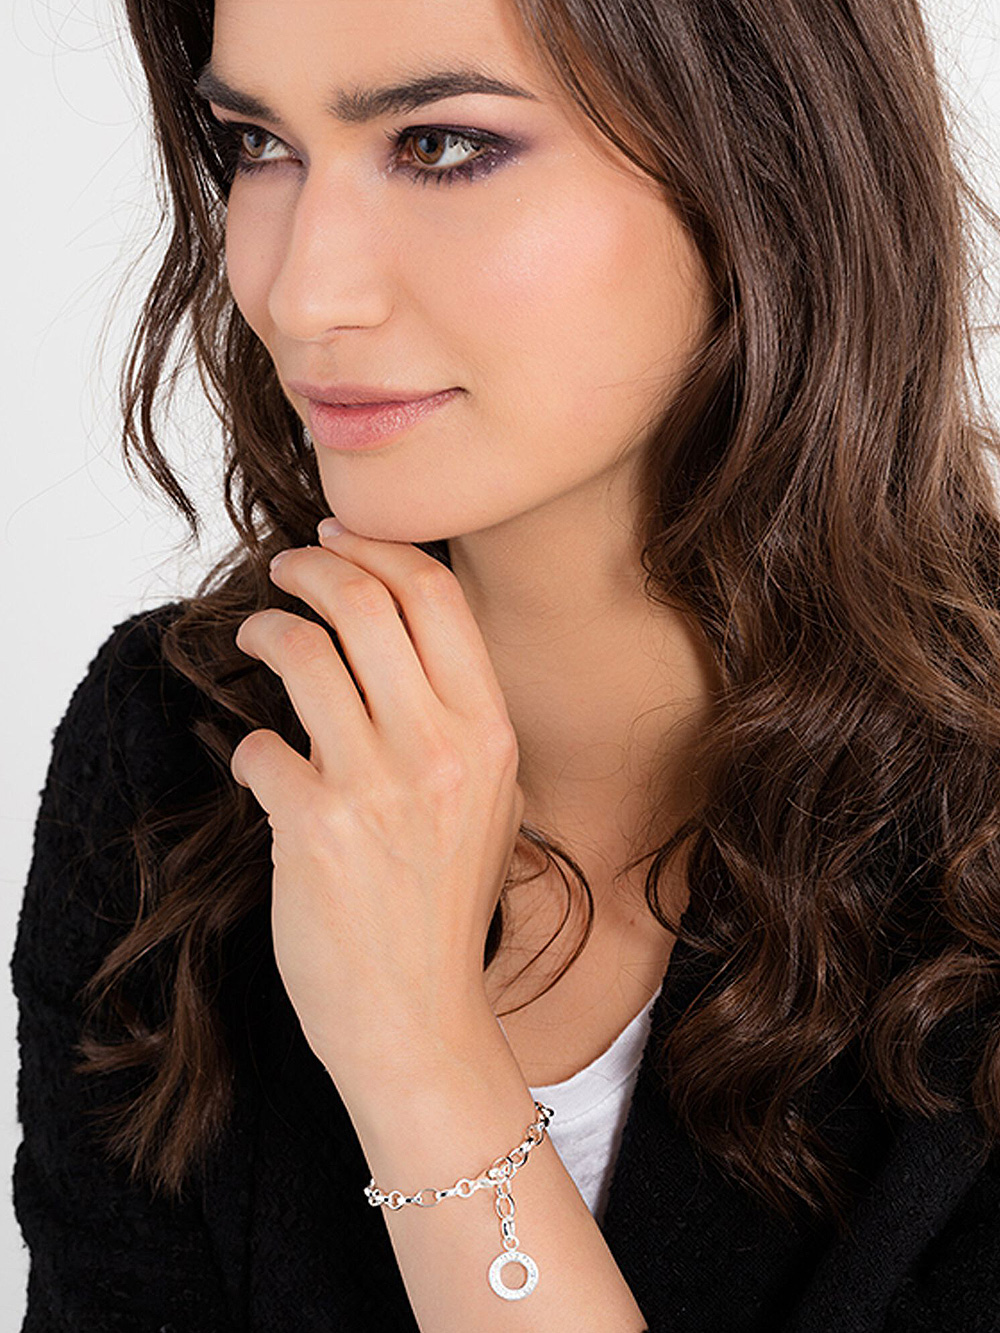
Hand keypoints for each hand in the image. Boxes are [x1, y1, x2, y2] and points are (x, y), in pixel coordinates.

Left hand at [230, 522, 523, 1094]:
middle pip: (367, 602)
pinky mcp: (313, 828)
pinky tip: (259, 762)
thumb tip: (389, 640)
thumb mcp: (486, 802)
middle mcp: (441, 748)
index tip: (341, 540)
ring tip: (257, 636)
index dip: (378, 550)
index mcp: (490, 733)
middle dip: (314, 565)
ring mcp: (377, 787)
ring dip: (267, 630)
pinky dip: (248, 746)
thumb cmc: (445, 908)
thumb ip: (453, 720)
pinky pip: (260, 747)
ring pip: (304, 652)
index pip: (436, 597)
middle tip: (287, 567)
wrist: (419, 1017)